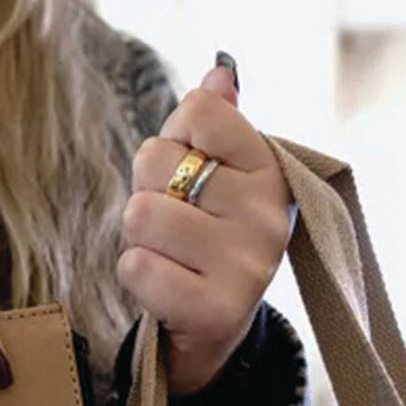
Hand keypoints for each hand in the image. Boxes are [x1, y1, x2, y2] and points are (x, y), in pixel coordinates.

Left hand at [118, 55, 294, 394]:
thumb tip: (218, 73)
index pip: (201, 110)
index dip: (171, 138)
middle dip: (146, 193)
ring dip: (136, 238)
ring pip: (140, 215)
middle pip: (155, 162)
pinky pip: (136, 266)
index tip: (187, 172)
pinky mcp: (215, 309)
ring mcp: (246, 265)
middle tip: (171, 226)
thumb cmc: (206, 242)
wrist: (213, 332)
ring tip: (166, 256)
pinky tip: (163, 287)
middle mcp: (266, 215)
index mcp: (270, 170)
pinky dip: (135, 275)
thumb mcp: (218, 178)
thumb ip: (214, 125)